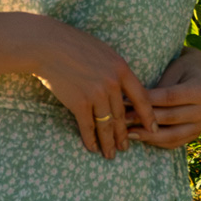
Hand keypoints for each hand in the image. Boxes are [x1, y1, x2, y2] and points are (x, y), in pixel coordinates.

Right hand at [31, 16, 158, 157]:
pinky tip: (92, 148)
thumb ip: (115, 69)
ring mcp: (96, 95)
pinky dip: (90, 140)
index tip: (152, 129)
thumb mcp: (103, 52)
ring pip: (107, 125)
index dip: (148, 116)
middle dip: (124, 135)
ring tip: (110, 154)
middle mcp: (112, 84)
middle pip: (122, 116)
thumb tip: (123, 85)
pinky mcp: (79, 103)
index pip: (142, 98)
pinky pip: (88, 127)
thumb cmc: (73, 45)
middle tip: (126, 147)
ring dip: (109, 143)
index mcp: (121, 69)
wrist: (48, 46)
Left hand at [122, 45, 200, 149]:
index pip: (168, 98)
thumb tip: (129, 101)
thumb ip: (157, 88)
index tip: (123, 101)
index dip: (145, 101)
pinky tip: (138, 137)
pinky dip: (155, 142)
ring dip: (146, 135)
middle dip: (143, 119)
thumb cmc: (182, 68)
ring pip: (171, 135)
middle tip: (121, 118)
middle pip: (169, 118)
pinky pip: (173, 143)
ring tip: (126, 132)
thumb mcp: (171, 69)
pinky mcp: (195, 135)